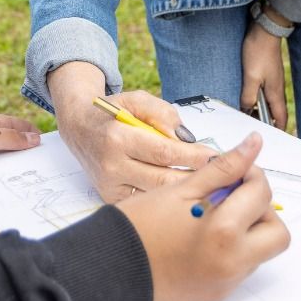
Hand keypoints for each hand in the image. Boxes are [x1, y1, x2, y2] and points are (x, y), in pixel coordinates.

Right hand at [46, 62, 214, 203]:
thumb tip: (187, 139)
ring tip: (208, 185)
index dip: (194, 157)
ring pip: (157, 195)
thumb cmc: (111, 112)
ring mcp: (110, 186)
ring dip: (185, 192)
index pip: (164, 152)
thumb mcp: (136, 100)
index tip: (217, 158)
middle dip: (196, 178)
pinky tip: (184, 194)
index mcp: (117, 138)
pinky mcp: (110, 198)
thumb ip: (163, 114)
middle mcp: (111, 165)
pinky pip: (145, 200)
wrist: (78, 129)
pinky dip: (166, 198)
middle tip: (222, 175)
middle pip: (163, 179)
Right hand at [116, 133, 288, 300]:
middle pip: (277, 232)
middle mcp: (233, 263)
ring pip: (260, 251)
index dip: (251, 175)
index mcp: (225, 232)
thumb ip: (223, 167)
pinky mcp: (216, 294)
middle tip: (233, 198)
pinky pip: (240, 267)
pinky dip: (231, 249)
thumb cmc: (138, 226)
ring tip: (213, 216)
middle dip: (261, 210)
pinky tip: (202, 237)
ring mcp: (226, 282)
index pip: (262, 194)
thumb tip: (253, 144)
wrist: (110, 269)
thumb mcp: (181, 188)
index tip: (234, 171)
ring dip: (248, 230)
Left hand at [240, 21, 288, 130]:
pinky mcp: (268, 76)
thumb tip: (247, 111)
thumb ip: (248, 96)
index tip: (269, 141)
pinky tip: (246, 100)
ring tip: (246, 117)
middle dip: (265, 124)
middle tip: (251, 131)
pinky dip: (256, 100)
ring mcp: (273, 83)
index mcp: (276, 94)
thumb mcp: (250, 77)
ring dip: (259, 111)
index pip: (281, 120)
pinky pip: (263, 94)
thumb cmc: (258, 52)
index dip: (277, 132)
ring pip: (268, 104)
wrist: (265, 31)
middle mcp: (277, 90)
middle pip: (274, 114)